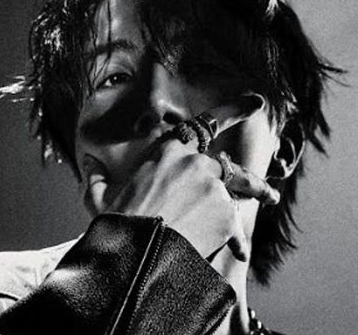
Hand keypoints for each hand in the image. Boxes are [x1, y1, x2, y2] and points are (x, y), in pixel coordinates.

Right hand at [83, 94, 279, 261]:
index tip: (256, 102)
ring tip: (269, 200)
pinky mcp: (225, 216)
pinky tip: (240, 252)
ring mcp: (213, 188)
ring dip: (256, 196)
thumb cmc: (118, 225)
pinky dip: (237, 241)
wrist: (137, 256)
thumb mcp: (100, 199)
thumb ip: (96, 178)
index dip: (234, 110)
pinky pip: (236, 227)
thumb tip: (87, 163)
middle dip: (251, 180)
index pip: (206, 123)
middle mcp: (196, 163)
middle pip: (230, 167)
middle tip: (268, 190)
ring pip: (238, 194)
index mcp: (168, 151)